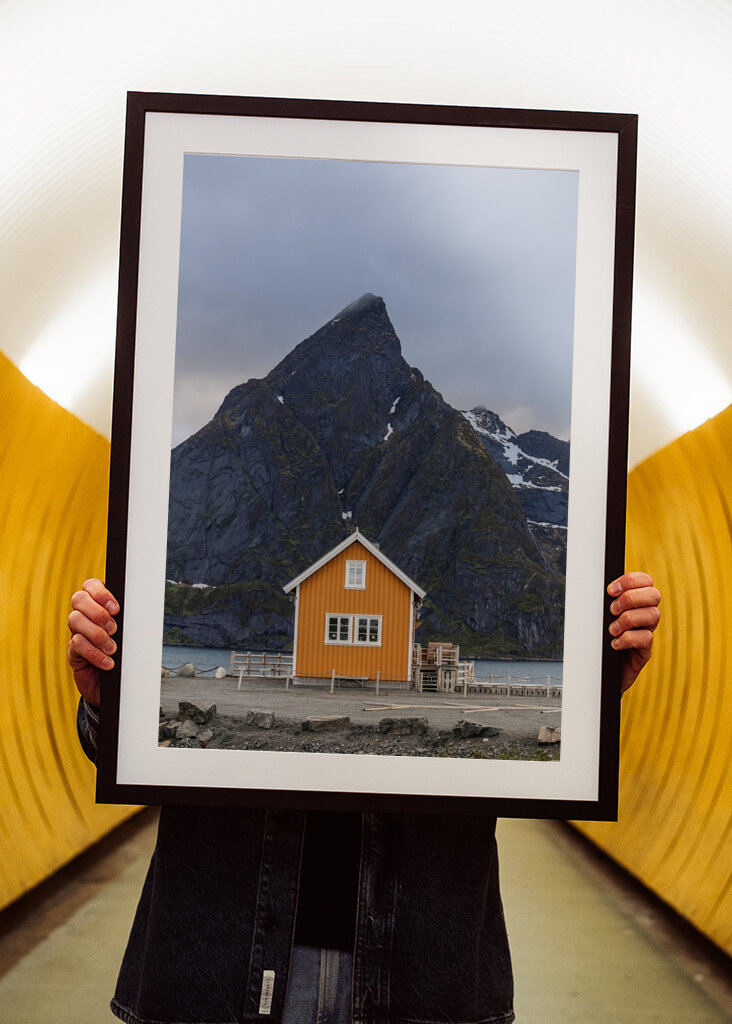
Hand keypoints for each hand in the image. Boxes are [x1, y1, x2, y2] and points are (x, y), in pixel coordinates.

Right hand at [67, 579, 119, 705]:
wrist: (115, 684)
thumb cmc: (124, 654)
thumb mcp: (129, 634)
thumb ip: (129, 620)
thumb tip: (142, 609)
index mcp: (98, 606)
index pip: (90, 585)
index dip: (100, 592)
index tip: (116, 608)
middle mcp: (84, 616)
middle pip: (78, 599)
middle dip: (98, 612)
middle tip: (114, 629)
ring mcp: (76, 632)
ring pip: (75, 620)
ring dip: (97, 634)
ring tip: (112, 648)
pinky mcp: (73, 652)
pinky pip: (77, 644)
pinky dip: (94, 653)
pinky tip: (108, 662)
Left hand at [607, 571, 660, 692]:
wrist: (599, 671)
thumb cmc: (598, 640)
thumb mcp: (600, 618)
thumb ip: (603, 603)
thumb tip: (593, 588)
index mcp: (636, 602)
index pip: (646, 581)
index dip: (631, 580)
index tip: (610, 590)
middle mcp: (645, 615)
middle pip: (654, 595)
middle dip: (630, 598)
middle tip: (612, 610)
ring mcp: (647, 632)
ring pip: (653, 615)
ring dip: (628, 619)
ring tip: (612, 630)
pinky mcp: (645, 651)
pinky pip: (646, 638)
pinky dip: (628, 639)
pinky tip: (615, 643)